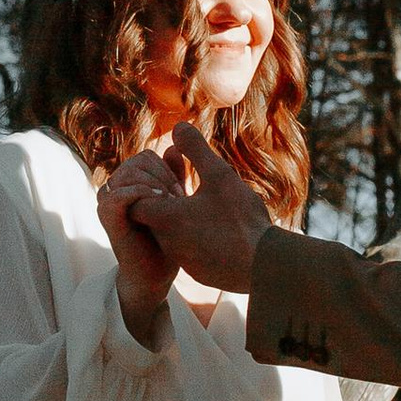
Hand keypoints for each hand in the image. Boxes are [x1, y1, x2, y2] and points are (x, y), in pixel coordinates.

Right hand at [97, 160, 176, 348]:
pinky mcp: (107, 217)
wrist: (155, 275)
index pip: (147, 157)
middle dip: (164, 177)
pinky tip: (158, 202)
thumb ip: (173, 176)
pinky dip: (139, 193)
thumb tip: (174, 148)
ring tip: (169, 204)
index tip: (182, 193)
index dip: (168, 169)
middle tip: (179, 200)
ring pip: (128, 173)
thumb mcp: (175, 203)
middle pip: (139, 161)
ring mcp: (109, 202)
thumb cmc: (167, 242)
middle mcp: (116, 189)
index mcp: (130, 184)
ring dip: (154, 184)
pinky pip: (117, 194)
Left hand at [112, 122, 271, 293]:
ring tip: (209, 211)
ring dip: (183, 222)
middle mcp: (167, 242)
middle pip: (152, 218)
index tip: (172, 183)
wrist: (265, 265)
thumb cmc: (241, 218)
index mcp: (165, 217)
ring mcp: (183, 261)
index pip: (135, 201)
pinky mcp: (198, 273)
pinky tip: (222, 231)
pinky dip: (198, 240)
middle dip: (167, 204)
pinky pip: (189, 253)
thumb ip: (195, 150)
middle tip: (190, 192)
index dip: (151, 188)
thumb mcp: (220, 175)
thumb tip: (177, 127)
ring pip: (171, 236)